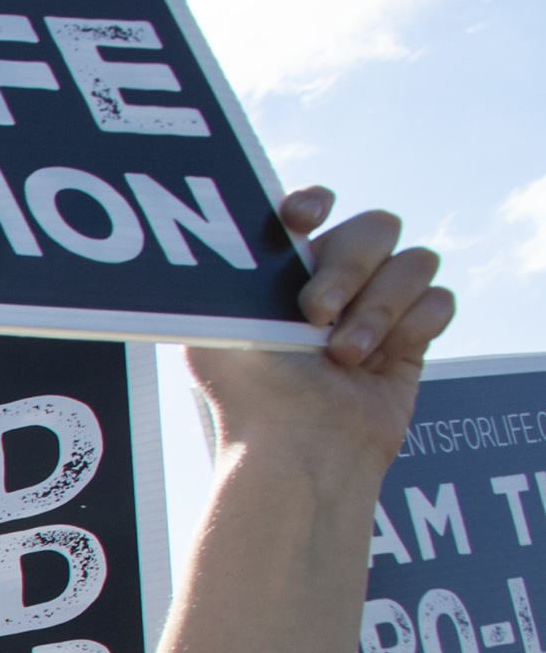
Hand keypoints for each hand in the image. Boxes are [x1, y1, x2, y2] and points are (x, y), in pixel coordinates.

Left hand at [191, 188, 453, 481]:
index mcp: (281, 273)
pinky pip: (438, 300)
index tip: (302, 218)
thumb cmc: (250, 395)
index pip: (310, 210)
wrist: (301, 449)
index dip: (313, 203)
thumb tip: (213, 232)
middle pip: (374, 228)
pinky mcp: (412, 338)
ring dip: (380, 309)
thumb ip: (223, 272)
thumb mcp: (214, 329)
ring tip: (344, 357)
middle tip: (314, 315)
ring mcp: (376, 308)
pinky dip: (412, 330)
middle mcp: (331, 283)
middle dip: (348, 268)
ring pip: (414, 262)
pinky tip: (380, 364)